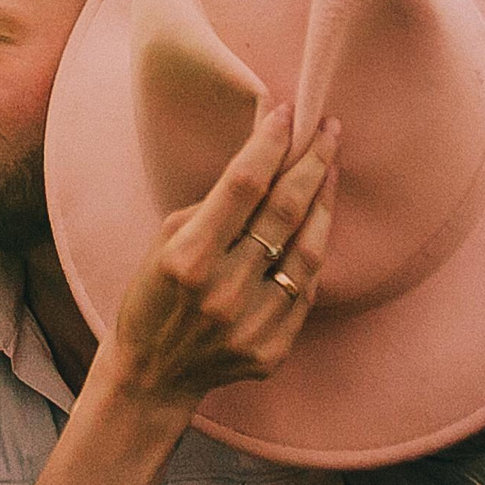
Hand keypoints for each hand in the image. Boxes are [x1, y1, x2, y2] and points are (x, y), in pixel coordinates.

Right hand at [91, 108, 338, 411]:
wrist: (154, 373)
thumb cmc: (153, 295)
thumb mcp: (164, 242)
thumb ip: (212, 208)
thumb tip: (262, 163)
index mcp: (188, 257)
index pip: (242, 186)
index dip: (268, 144)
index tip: (285, 111)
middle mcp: (223, 291)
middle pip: (284, 212)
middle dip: (311, 162)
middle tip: (328, 129)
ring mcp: (251, 325)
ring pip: (308, 251)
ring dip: (324, 203)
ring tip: (331, 169)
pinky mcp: (272, 350)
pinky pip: (306, 291)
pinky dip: (313, 253)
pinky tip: (316, 225)